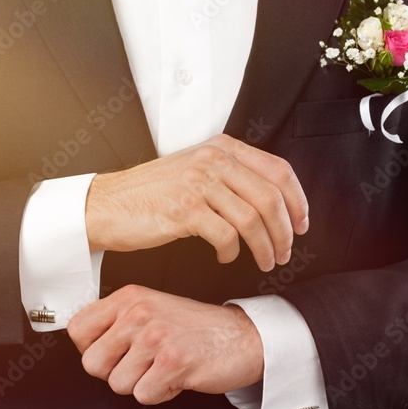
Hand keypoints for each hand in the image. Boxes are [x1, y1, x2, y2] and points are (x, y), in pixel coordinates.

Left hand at [67, 285, 263, 404]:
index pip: (77, 329)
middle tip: (140, 365)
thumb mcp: (149, 308)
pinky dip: (160, 393)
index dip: (89, 348)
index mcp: (128, 297)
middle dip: (114, 372)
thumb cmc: (194, 327)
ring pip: (117, 384)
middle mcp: (138, 313)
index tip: (110, 351)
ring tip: (161, 367)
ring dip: (140, 384)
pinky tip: (175, 376)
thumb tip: (83, 344)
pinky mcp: (173, 362)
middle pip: (92, 363)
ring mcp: (155, 337)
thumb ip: (116, 320)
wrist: (243, 337)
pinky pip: (144, 395)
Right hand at [85, 134, 308, 271]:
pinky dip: (232, 252)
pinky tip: (225, 256)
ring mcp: (197, 183)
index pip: (278, 170)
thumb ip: (228, 174)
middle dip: (285, 231)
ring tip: (265, 261)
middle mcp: (211, 160)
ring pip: (252, 219)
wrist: (106, 205)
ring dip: (265, 247)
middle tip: (285, 251)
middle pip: (270, 197)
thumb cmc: (148, 194)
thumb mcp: (192, 169)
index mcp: (220, 148)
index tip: (301, 223)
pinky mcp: (184, 209)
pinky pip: (226, 236)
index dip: (298, 200)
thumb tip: (271, 201)